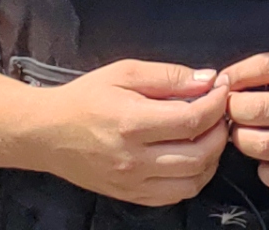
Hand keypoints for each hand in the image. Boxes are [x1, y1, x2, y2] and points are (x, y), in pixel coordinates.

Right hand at [25, 59, 230, 205]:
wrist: (46, 133)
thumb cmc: (85, 98)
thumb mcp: (124, 72)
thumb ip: (168, 76)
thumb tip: (209, 80)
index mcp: (131, 123)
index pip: (192, 120)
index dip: (217, 104)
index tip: (222, 89)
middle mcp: (133, 158)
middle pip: (199, 154)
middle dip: (219, 131)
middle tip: (220, 113)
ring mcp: (131, 182)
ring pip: (192, 181)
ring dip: (211, 158)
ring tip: (209, 136)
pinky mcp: (129, 196)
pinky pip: (174, 196)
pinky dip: (193, 179)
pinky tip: (192, 158)